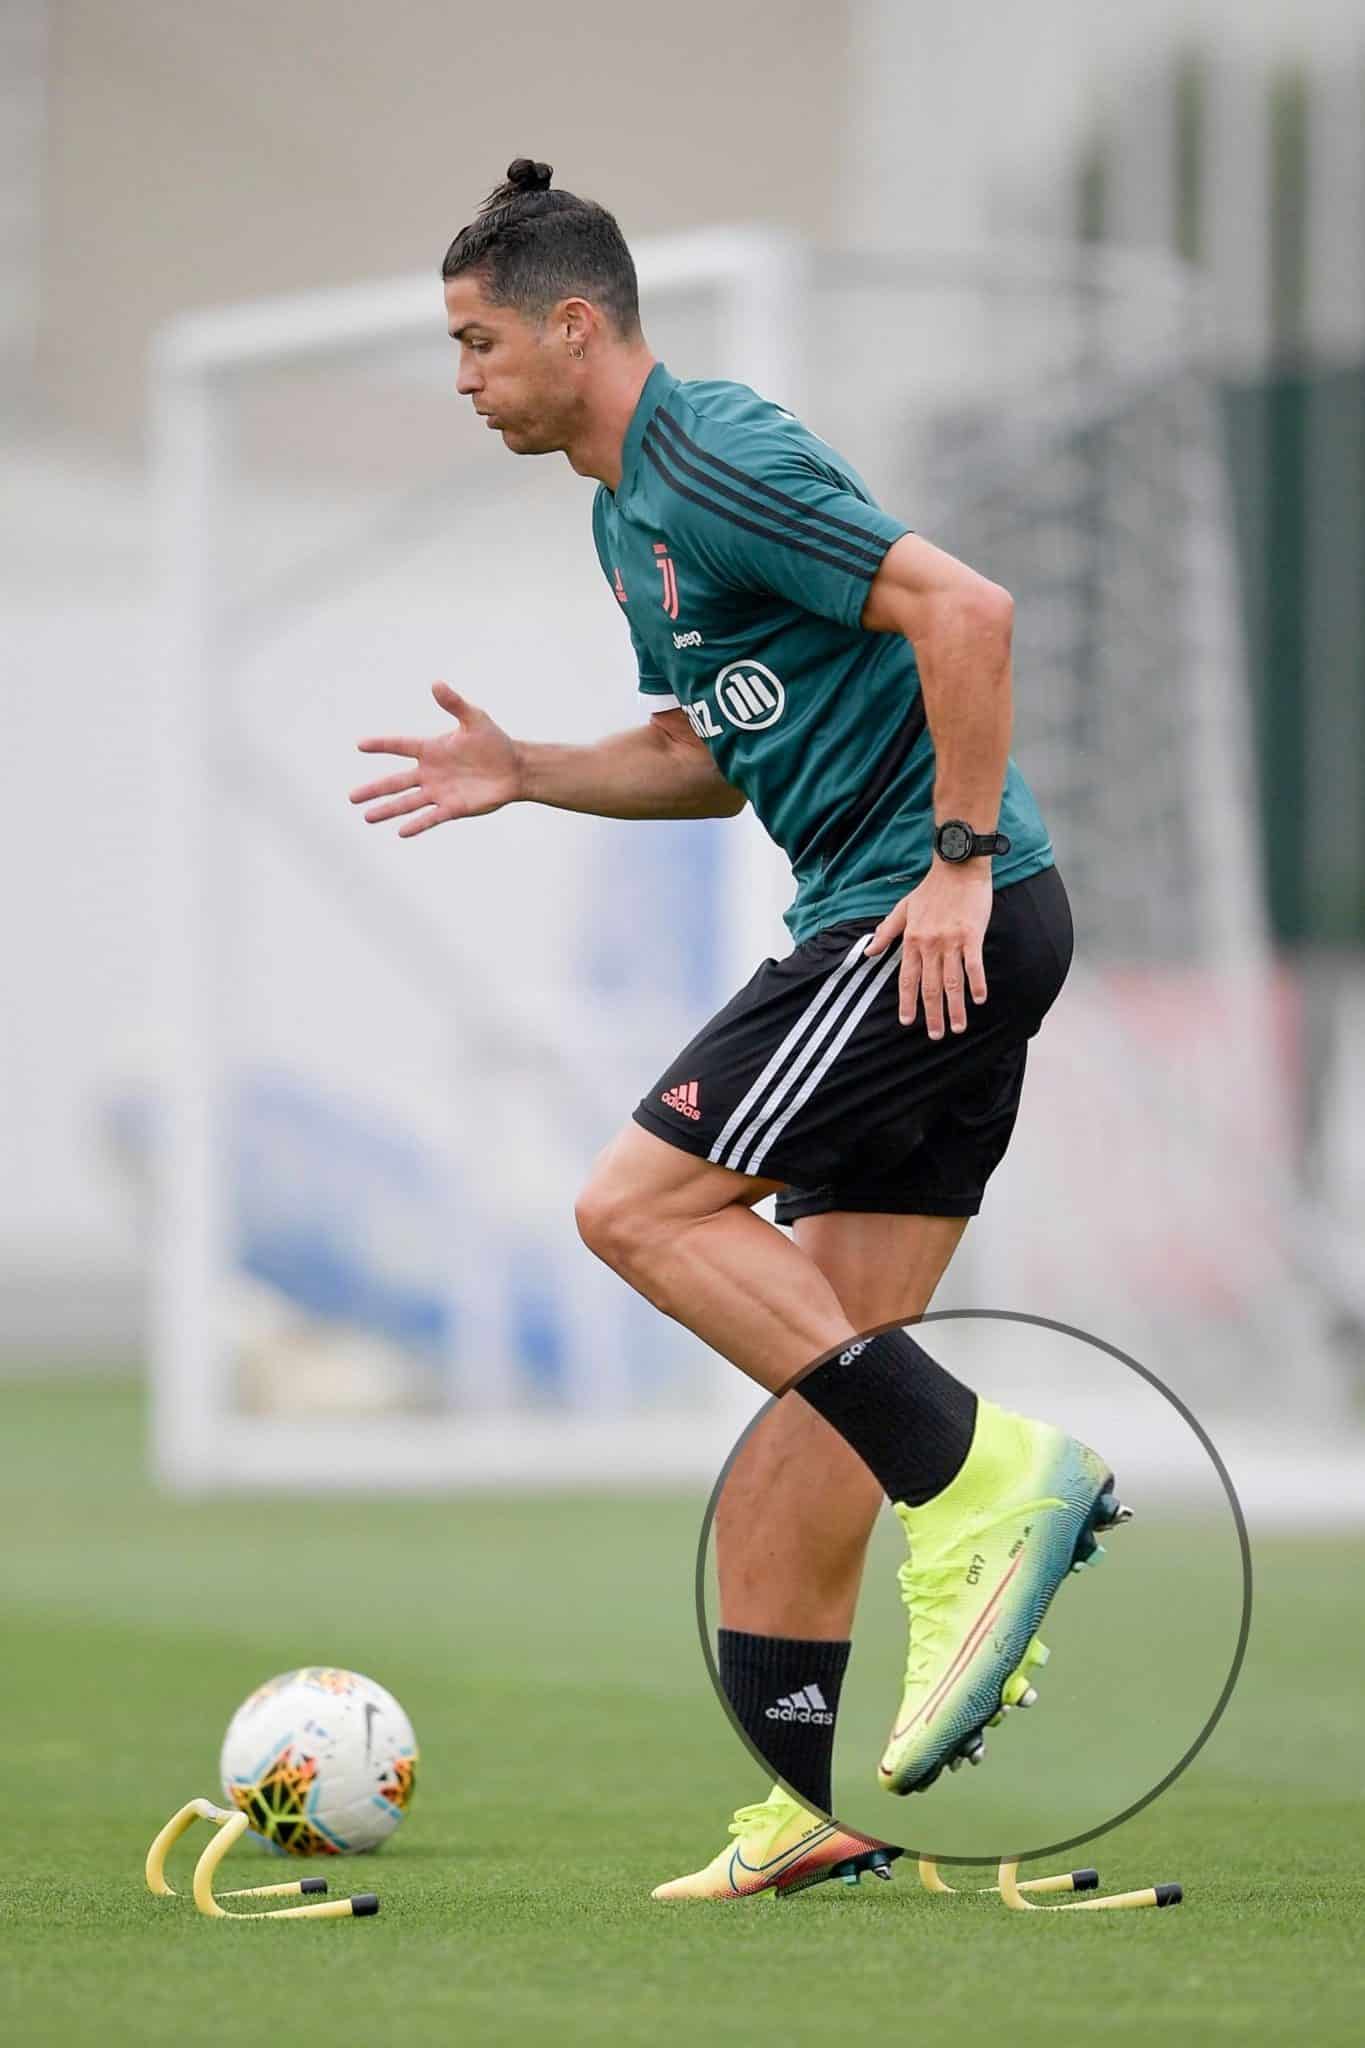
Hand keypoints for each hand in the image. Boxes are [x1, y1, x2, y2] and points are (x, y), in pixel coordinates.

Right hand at [349, 684, 522, 836]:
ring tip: (367, 817)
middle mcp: (430, 772)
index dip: (381, 745)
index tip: (359, 745)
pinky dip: (417, 824)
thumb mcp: (474, 719)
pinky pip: (431, 817)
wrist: (514, 769)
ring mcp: (439, 791)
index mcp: (431, 749)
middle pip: (396, 782)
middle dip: (374, 790)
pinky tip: (400, 832)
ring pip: (408, 802)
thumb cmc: (494, 742)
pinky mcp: (453, 808)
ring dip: (388, 809)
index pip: (400, 746)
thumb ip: (454, 703)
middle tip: (351, 797)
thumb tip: (436, 683)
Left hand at [864, 862, 991, 1037]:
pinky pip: (974, 964)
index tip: (907, 1022)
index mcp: (911, 940)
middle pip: (930, 987)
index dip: (907, 1002)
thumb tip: (868, 952)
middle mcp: (929, 944)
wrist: (956, 867)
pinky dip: (976, 983)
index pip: (907, 979)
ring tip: (958, 1027)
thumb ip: (886, 932)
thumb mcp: (902, 909)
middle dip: (932, 1014)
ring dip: (955, 1007)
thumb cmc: (930, 889)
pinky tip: (978, 1000)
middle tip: (935, 1035)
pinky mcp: (971, 935)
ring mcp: (951, 941)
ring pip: (952, 981)